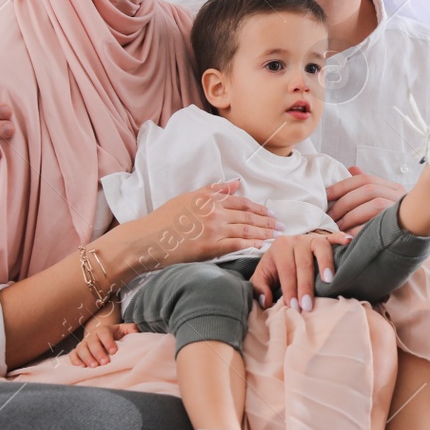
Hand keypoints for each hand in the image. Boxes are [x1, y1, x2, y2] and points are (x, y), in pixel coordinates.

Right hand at [69, 321, 137, 366]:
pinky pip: (73, 355)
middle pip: (92, 343)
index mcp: (103, 330)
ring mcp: (83, 343)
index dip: (108, 342)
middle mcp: (92, 336)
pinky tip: (82, 367)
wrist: (101, 336)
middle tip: (105, 362)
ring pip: (81, 349)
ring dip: (87, 358)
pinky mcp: (78, 351)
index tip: (114, 351)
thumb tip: (136, 330)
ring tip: (94, 366)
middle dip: (98, 353)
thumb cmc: (115, 335)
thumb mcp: (124, 330)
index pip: (104, 334)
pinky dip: (75, 360)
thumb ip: (130, 329)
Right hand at [123, 179, 277, 275]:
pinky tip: (262, 246)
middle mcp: (214, 212)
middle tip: (282, 226)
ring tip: (277, 236)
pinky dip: (252, 245)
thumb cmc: (164, 219)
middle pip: (248, 217)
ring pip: (246, 230)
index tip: (271, 214)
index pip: (242, 203)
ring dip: (265, 233)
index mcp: (209, 199)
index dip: (259, 209)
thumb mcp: (188, 198)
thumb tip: (235, 183)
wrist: (147, 239)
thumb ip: (213, 190)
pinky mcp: (210, 247)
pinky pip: (237, 245)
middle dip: (268, 222)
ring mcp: (213, 229)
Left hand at [249, 230, 351, 312]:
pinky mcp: (325, 238)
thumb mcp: (264, 275)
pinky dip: (341, 238)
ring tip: (328, 281)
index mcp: (280, 247)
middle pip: (303, 263)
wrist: (285, 249)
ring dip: (325, 264)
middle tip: (308, 305)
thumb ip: (259, 287)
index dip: (289, 289)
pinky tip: (348, 242)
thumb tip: (266, 301)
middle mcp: (296, 240)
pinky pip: (334, 237)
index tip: (294, 306)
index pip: (286, 270)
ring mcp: (312, 238)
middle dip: (305, 285)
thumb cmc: (276, 266)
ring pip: (320, 248)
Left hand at [327, 166, 404, 231]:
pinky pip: (378, 225)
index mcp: (394, 188)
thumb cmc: (394, 223)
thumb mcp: (383, 201)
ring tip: (336, 226)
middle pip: (369, 190)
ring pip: (375, 204)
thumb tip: (351, 169)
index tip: (326, 196)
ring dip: (350, 216)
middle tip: (329, 215)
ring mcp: (403, 211)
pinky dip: (360, 229)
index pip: (366, 179)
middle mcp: (400, 197)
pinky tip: (348, 235)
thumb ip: (367, 186)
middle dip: (344, 202)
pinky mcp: (402, 227)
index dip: (343, 186)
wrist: (413, 243)